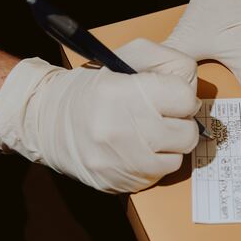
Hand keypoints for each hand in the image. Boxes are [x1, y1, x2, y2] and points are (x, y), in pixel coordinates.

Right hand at [0, 39, 200, 192]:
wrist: (47, 121)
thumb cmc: (94, 86)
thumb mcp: (128, 57)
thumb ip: (168, 62)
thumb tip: (193, 88)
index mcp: (123, 93)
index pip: (185, 97)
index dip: (182, 95)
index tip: (170, 95)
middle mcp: (121, 131)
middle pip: (187, 133)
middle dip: (180, 121)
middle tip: (162, 115)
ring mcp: (121, 163)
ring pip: (177, 158)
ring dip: (170, 144)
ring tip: (150, 132)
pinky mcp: (120, 184)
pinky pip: (159, 175)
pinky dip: (156, 161)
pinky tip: (139, 148)